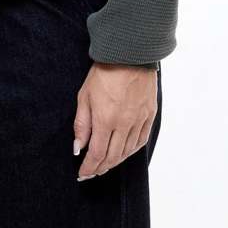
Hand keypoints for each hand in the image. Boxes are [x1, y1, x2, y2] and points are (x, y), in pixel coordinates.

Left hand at [73, 63, 156, 178]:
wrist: (130, 54)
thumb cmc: (104, 72)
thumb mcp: (84, 97)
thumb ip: (81, 125)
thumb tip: (78, 148)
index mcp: (106, 119)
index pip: (97, 153)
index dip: (89, 167)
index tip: (82, 174)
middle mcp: (124, 123)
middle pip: (112, 156)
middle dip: (100, 168)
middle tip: (92, 173)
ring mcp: (139, 120)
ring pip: (127, 151)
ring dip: (115, 162)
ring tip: (105, 165)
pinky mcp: (149, 114)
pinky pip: (141, 140)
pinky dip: (131, 151)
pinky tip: (124, 153)